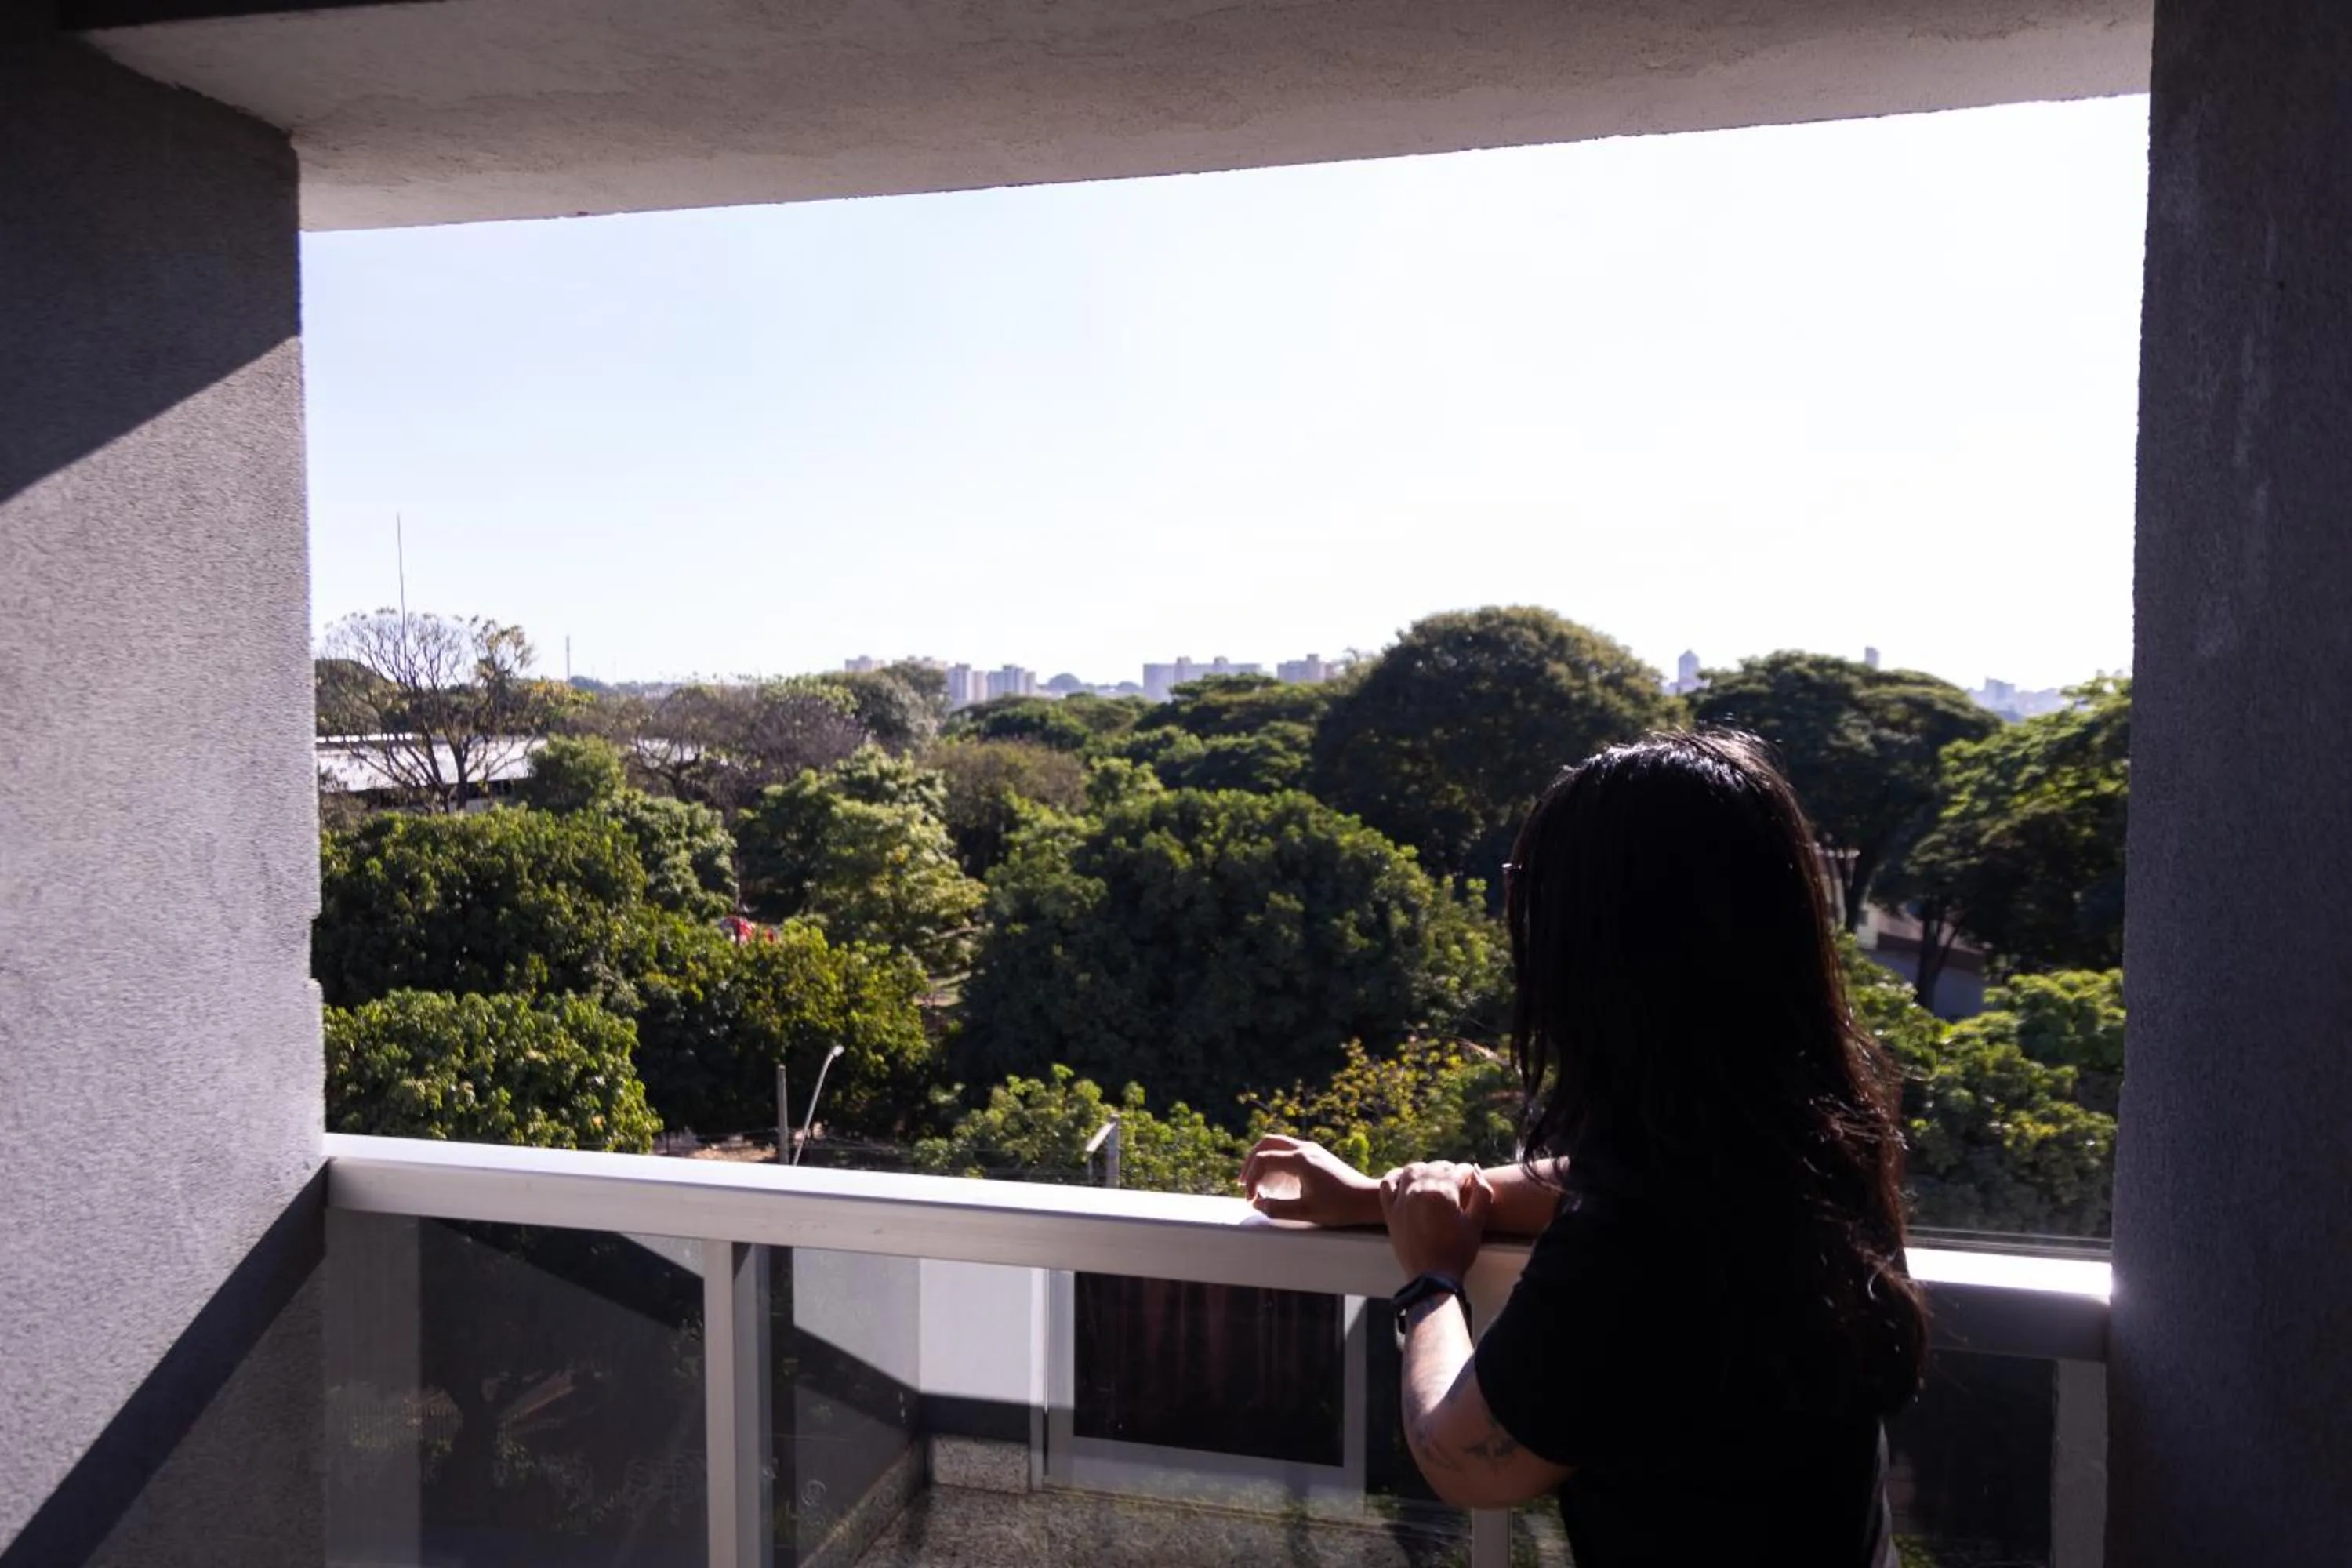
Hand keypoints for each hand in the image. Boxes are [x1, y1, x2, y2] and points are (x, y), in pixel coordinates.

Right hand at [1242, 1135, 1381, 1226]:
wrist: (1367, 1198)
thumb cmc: (1340, 1207)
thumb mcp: (1307, 1212)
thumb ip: (1278, 1209)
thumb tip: (1257, 1205)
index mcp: (1301, 1160)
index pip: (1264, 1160)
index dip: (1251, 1178)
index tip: (1251, 1199)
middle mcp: (1304, 1149)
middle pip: (1267, 1143)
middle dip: (1251, 1161)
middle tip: (1243, 1183)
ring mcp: (1311, 1149)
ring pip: (1277, 1144)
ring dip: (1262, 1160)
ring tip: (1255, 1183)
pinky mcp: (1315, 1155)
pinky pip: (1287, 1151)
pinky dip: (1274, 1161)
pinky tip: (1274, 1181)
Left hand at [1378, 1161, 1492, 1279]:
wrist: (1432, 1276)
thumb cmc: (1458, 1251)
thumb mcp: (1477, 1222)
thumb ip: (1482, 1193)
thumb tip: (1476, 1170)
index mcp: (1443, 1192)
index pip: (1457, 1170)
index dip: (1467, 1174)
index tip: (1470, 1179)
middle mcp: (1420, 1190)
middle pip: (1436, 1167)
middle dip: (1449, 1170)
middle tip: (1456, 1181)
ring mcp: (1402, 1199)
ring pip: (1412, 1170)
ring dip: (1425, 1169)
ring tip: (1434, 1178)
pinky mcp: (1390, 1210)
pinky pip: (1388, 1184)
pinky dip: (1396, 1177)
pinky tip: (1406, 1179)